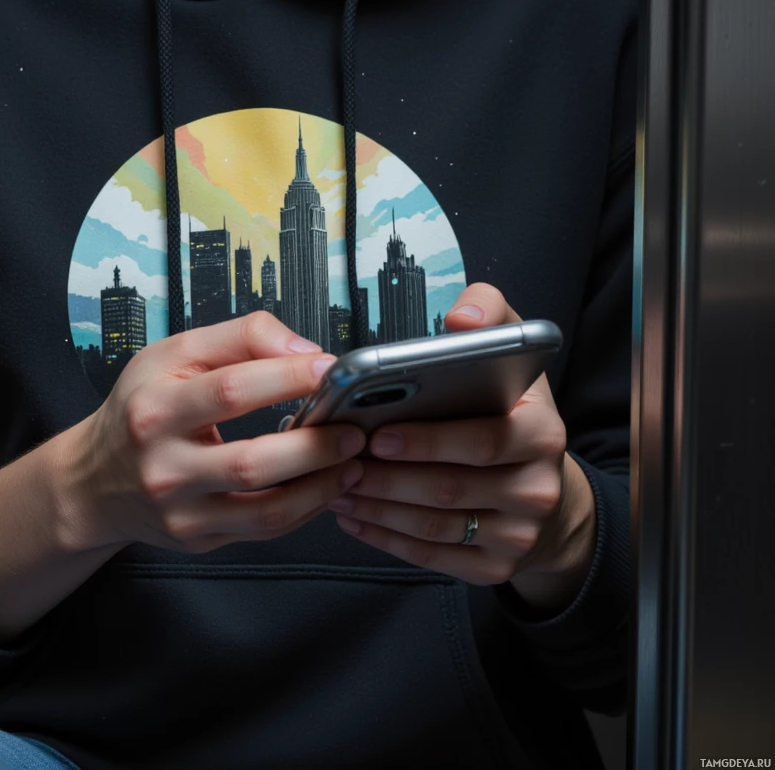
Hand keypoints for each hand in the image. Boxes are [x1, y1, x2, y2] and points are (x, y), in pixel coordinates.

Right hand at [57, 313, 365, 555]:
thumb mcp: (176, 353)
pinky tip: (325, 485)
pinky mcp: (199, 538)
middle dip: (314, 444)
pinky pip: (263, 529)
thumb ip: (241, 337)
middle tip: (354, 428)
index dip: (288, 377)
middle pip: (252, 460)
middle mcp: (164, 466)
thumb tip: (304, 350)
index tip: (330, 369)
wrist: (96, 480)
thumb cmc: (142, 407)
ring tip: (352, 461)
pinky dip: (304, 508)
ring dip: (320, 486)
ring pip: (264, 510)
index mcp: (155, 409)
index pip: (232, 390)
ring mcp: (181, 511)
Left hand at [328, 284, 597, 613]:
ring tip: (335, 481)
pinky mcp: (494, 569)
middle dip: (386, 475)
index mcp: (542, 434)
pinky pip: (429, 556)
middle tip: (339, 458)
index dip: (428, 440)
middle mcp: (536, 490)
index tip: (378, 432)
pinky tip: (353, 515)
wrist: (551, 499)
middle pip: (449, 488)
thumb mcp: (516, 357)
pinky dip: (385, 536)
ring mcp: (517, 536)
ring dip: (377, 505)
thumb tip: (461, 320)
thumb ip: (491, 316)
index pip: (484, 440)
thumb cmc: (516, 418)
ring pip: (433, 525)